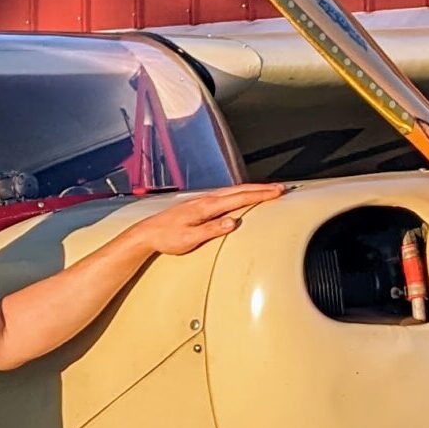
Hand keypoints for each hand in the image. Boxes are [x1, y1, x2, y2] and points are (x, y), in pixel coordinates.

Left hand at [137, 183, 285, 256]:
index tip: (277, 192)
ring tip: (267, 191)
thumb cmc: (166, 237)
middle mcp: (206, 200)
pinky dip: (239, 193)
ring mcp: (203, 200)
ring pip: (233, 191)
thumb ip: (212, 230)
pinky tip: (242, 196)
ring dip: (252, 189)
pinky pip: (226, 195)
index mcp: (206, 207)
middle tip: (280, 189)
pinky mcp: (200, 204)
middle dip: (261, 189)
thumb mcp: (189, 239)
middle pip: (239, 190)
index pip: (240, 198)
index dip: (261, 194)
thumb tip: (233, 222)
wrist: (148, 232)